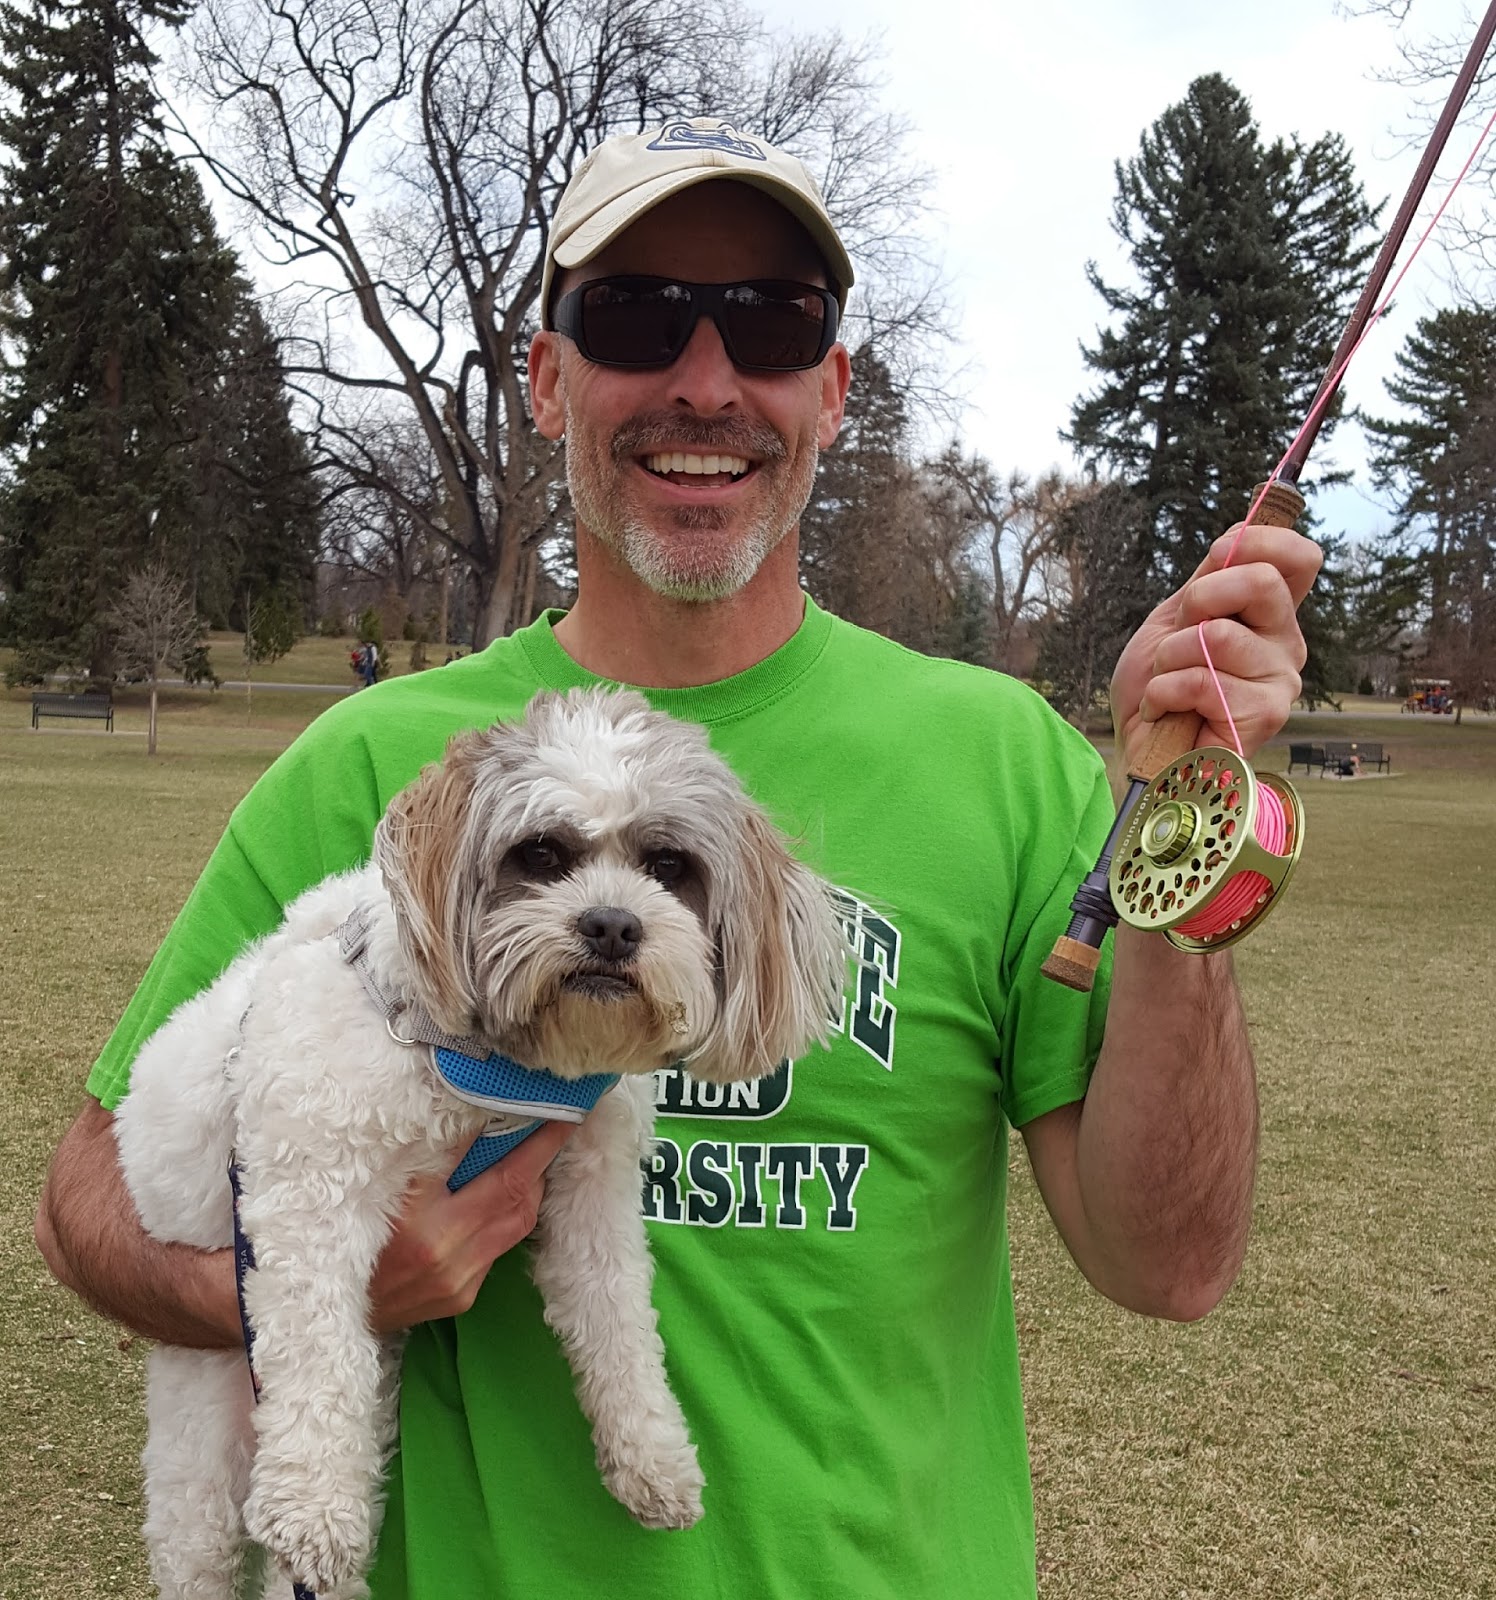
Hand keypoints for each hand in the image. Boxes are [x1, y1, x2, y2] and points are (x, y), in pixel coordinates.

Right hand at [368, 1119, 576, 1329]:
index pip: (501, 1173)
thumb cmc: (349, 1230)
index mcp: (425, 1221)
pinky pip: (500, 1249)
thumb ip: (431, 1152)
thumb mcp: (383, 1182)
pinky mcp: (462, 1298)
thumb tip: (476, 1113)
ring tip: (534, 1155)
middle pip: (518, 1199)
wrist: (329, 1302)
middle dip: (542, 1160)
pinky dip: (509, 1218)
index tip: (559, 1112)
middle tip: (557, 1125)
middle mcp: (449, 1255)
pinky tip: (504, 1197)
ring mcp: (459, 1281)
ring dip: (531, 1187)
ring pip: (516, 1224)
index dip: (536, 1144)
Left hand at [1111, 524, 1321, 766]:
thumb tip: (1241, 531)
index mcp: (1270, 616)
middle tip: (1179, 636)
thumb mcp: (1175, 619)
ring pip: (1217, 636)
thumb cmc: (1157, 686)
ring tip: (1168, 684)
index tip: (1217, 555)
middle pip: (1263, 581)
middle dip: (1198, 600)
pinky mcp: (1263, 717)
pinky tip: (1168, 713)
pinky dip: (1163, 694)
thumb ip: (1209, 579)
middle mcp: (1286, 645)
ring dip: (1170, 658)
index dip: (1261, 540)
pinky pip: (1200, 681)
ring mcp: (1280, 683)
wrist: (1138, 747)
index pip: (1301, 558)